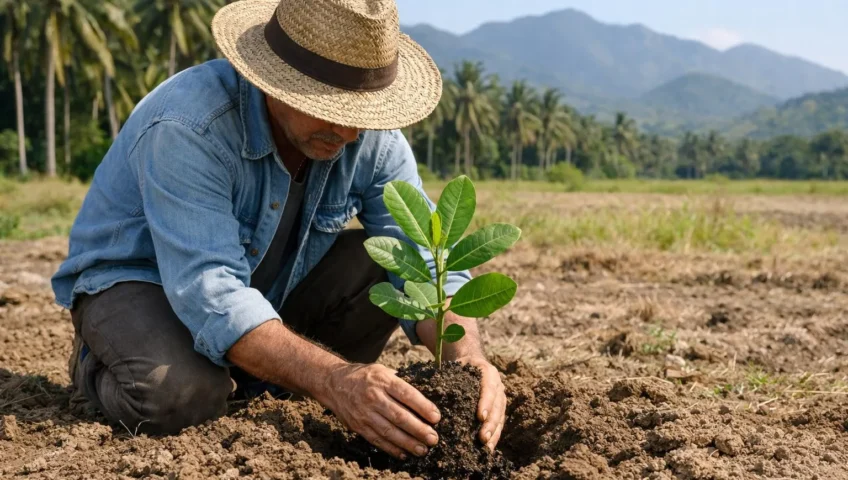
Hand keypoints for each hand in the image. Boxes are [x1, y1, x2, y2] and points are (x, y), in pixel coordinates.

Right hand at [319, 363, 440, 459]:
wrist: (334, 383)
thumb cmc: (365, 376)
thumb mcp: (382, 371)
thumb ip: (400, 383)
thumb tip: (423, 398)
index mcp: (383, 380)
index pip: (407, 394)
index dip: (423, 407)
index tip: (436, 417)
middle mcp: (373, 397)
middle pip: (399, 416)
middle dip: (419, 429)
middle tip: (433, 438)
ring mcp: (364, 413)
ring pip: (389, 431)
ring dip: (408, 442)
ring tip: (422, 449)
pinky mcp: (358, 426)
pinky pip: (377, 439)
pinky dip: (391, 448)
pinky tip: (404, 453)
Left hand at [456, 355, 505, 451]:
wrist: (471, 364)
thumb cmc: (459, 367)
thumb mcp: (455, 366)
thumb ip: (447, 375)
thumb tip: (430, 388)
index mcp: (488, 372)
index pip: (489, 388)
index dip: (485, 403)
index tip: (480, 417)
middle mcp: (498, 385)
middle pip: (497, 406)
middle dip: (490, 423)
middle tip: (482, 438)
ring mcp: (500, 398)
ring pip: (500, 417)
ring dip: (494, 433)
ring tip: (486, 447)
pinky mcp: (498, 410)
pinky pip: (499, 424)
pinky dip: (494, 436)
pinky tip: (488, 449)